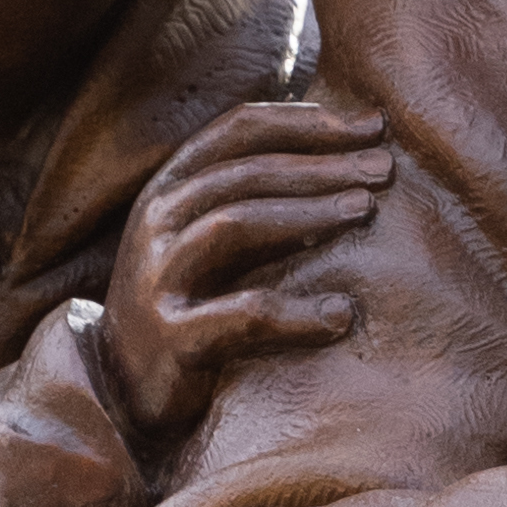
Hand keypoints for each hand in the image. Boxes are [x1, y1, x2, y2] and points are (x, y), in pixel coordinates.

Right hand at [105, 100, 394, 442]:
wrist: (122, 385)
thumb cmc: (190, 298)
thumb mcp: (212, 234)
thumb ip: (257, 193)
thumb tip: (345, 151)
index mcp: (172, 185)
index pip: (240, 129)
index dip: (308, 121)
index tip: (372, 125)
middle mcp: (159, 220)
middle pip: (247, 172)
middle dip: (321, 164)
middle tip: (384, 167)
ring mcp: (158, 276)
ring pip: (234, 223)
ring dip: (307, 212)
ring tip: (364, 209)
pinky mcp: (172, 335)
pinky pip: (239, 315)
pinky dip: (295, 313)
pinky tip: (342, 314)